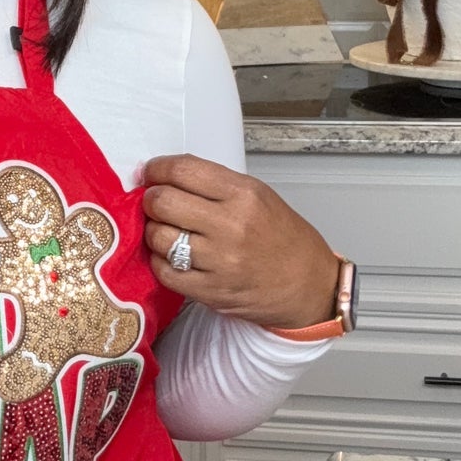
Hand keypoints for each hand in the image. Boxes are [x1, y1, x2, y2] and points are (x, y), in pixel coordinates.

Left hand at [142, 155, 339, 329]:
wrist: (309, 286)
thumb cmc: (285, 239)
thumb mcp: (260, 196)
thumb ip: (215, 185)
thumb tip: (167, 176)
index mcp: (244, 194)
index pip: (182, 170)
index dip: (157, 169)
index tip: (151, 173)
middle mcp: (231, 226)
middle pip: (162, 201)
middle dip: (151, 199)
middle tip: (156, 202)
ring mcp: (220, 261)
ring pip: (158, 237)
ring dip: (154, 232)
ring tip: (167, 231)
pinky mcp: (210, 291)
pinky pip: (164, 271)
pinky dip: (161, 262)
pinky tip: (172, 257)